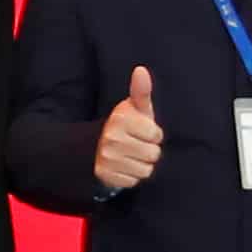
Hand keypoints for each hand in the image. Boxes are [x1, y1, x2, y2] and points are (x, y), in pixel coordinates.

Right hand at [92, 65, 164, 193]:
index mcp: (120, 119)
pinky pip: (133, 181)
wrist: (95, 146)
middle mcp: (111, 138)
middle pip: (153, 154)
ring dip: (141, 164)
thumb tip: (141, 70)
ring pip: (145, 170)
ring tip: (130, 156)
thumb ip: (141, 90)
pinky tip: (123, 166)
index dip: (153, 134)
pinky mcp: (105, 175)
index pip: (156, 135)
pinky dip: (131, 175)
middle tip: (135, 144)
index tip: (142, 131)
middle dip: (148, 150)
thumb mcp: (134, 108)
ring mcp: (107, 158)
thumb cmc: (125, 125)